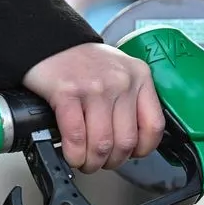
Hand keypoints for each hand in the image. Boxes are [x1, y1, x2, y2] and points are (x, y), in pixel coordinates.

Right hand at [23, 42, 164, 173]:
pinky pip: (76, 135)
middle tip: (104, 163)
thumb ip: (134, 100)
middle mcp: (122, 81)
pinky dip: (74, 153)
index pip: (154, 125)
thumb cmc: (86, 63)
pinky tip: (72, 155)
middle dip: (114, 161)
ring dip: (93, 162)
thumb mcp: (122, 73)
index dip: (144, 149)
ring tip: (86, 162)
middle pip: (126, 140)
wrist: (49, 41)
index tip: (133, 154)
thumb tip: (137, 140)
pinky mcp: (67, 92)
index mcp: (141, 77)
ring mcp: (95, 87)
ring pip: (102, 143)